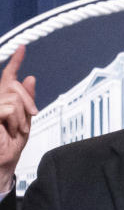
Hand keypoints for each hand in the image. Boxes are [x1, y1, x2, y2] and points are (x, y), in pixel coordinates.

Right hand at [0, 45, 36, 190]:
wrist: (3, 161)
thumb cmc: (11, 144)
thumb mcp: (25, 120)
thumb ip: (26, 99)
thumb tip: (30, 78)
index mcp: (4, 99)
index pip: (9, 77)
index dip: (16, 61)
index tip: (23, 48)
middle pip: (15, 85)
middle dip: (28, 100)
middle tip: (32, 114)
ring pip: (14, 98)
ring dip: (21, 116)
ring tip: (15, 129)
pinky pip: (8, 107)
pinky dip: (16, 119)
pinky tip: (10, 129)